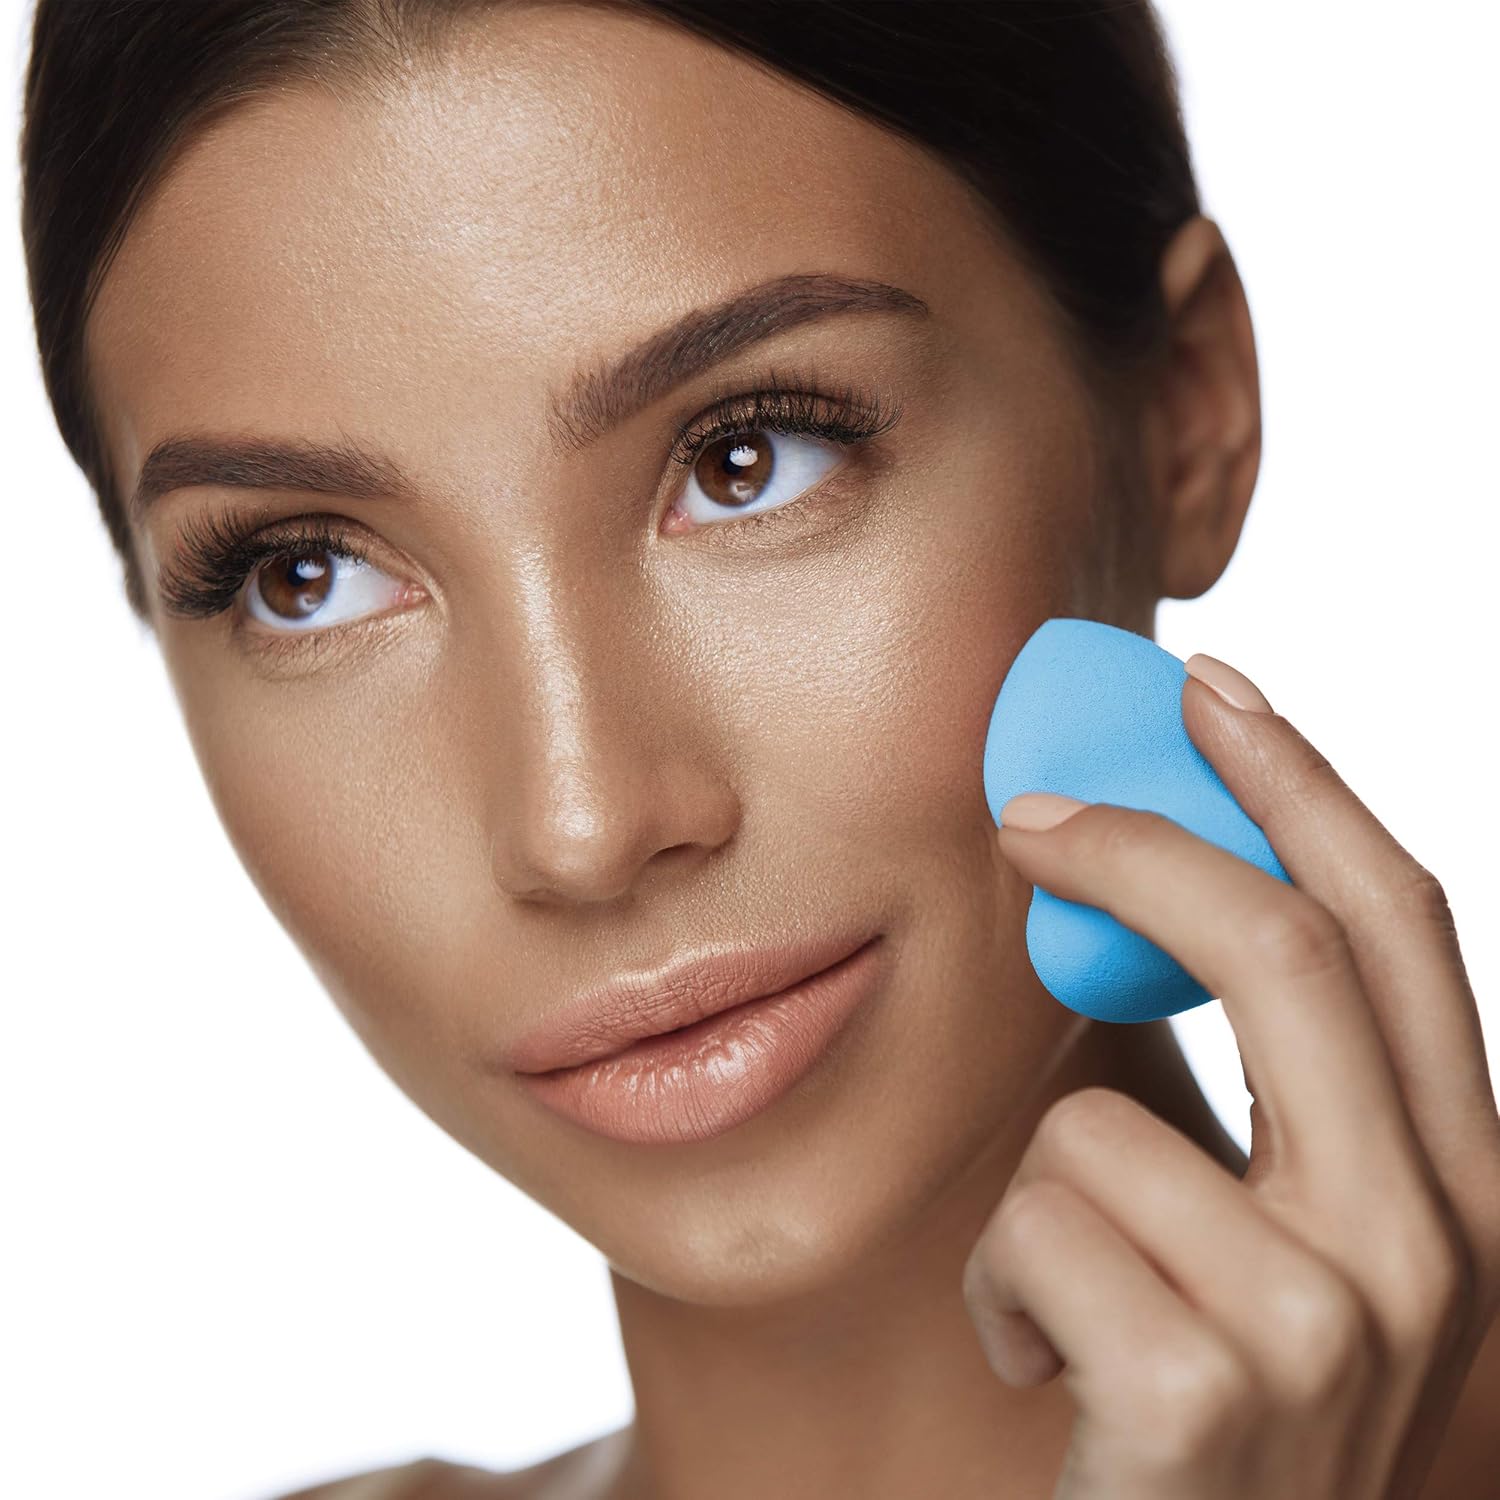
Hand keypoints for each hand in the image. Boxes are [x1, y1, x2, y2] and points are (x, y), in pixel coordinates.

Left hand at [961, 651, 1499, 1498]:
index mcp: (1468, 1189)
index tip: (1209, 687)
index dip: (1303, 782)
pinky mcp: (1203, 1393)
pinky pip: (1028, 1226)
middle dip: (1137, 846)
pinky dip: (999, 1292)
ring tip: (1069, 1307)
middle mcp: (1436, 1247)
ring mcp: (1331, 1326)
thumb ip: (1257, 1095)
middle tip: (1021, 812)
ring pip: (1091, 1121)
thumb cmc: (1212, 1409)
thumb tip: (1148, 893)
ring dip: (1035, 1203)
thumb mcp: (1279, 1245)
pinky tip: (1046, 1377)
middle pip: (1285, 946)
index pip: (1404, 924)